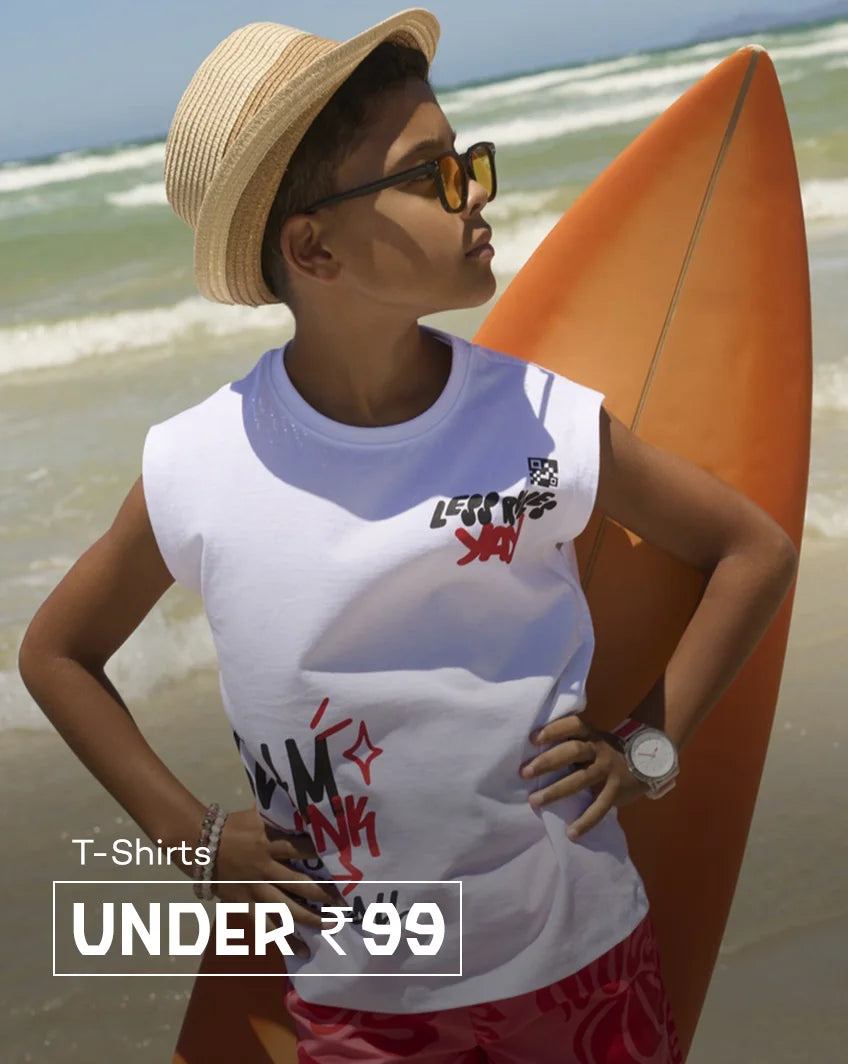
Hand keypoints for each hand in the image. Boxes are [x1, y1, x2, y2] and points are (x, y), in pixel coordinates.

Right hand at [210, 806, 344, 958]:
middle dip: (323, 894)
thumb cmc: (235, 827)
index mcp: (269, 842)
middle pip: (299, 884)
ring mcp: (255, 889)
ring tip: (331, 926)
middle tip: (345, 902)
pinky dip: (284, 939)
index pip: (301, 849)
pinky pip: (266, 925)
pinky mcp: (246, 905)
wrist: (201, 845)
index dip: (322, 855)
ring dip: (310, 919)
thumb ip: (281, 815)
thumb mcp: (258, 816)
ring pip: (286, 909)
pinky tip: (302, 951)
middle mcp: (265, 868)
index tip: (345, 862)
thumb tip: (306, 805)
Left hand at [519, 714, 650, 840]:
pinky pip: (599, 807)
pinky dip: (585, 821)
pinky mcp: (616, 791)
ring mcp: (608, 770)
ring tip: (534, 801)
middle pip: (573, 751)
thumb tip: (533, 753)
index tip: (532, 738)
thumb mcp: (592, 740)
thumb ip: (571, 743)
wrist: (647, 762)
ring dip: (556, 791)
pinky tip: (571, 833)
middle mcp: (599, 749)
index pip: (573, 725)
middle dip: (547, 761)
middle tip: (524, 772)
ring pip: (581, 779)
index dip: (553, 729)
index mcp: (591, 734)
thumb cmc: (605, 751)